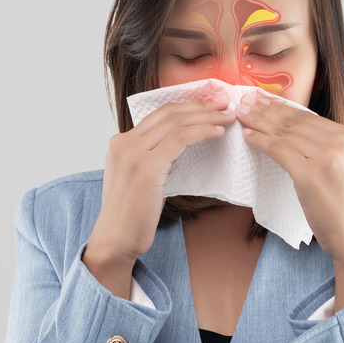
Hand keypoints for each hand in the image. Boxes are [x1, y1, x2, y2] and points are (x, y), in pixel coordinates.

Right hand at [83, 90, 235, 297]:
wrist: (116, 240)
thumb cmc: (132, 215)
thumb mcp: (139, 178)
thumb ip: (153, 158)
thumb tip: (183, 145)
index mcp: (120, 142)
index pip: (159, 114)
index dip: (188, 105)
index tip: (210, 102)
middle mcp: (123, 143)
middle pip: (169, 113)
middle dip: (200, 105)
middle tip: (224, 102)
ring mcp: (133, 153)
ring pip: (176, 124)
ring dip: (206, 117)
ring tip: (227, 117)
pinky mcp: (146, 167)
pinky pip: (179, 141)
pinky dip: (201, 132)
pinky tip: (217, 133)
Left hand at [235, 94, 343, 308]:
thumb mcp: (341, 167)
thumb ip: (323, 147)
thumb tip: (290, 132)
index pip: (307, 116)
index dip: (280, 106)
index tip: (262, 99)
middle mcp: (340, 141)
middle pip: (293, 121)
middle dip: (265, 109)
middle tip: (244, 101)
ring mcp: (326, 157)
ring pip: (284, 133)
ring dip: (258, 122)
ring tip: (241, 115)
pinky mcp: (310, 174)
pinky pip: (278, 150)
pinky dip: (260, 141)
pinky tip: (247, 136)